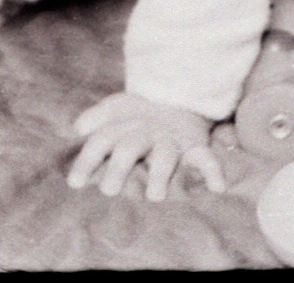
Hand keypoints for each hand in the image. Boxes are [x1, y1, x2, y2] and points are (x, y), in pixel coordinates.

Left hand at [67, 92, 225, 201]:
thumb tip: (75, 128)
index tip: (74, 184)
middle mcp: (147, 132)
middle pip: (129, 147)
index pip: (102, 140)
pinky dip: (214, 171)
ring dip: (160, 174)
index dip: (87, 160)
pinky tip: (218, 187)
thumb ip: (94, 119)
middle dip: (118, 168)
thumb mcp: (114, 110)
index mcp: (124, 125)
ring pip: (165, 156)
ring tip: (155, 196)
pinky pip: (207, 158)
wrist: (176, 98)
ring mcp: (171, 141)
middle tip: (108, 190)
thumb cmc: (136, 116)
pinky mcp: (194, 147)